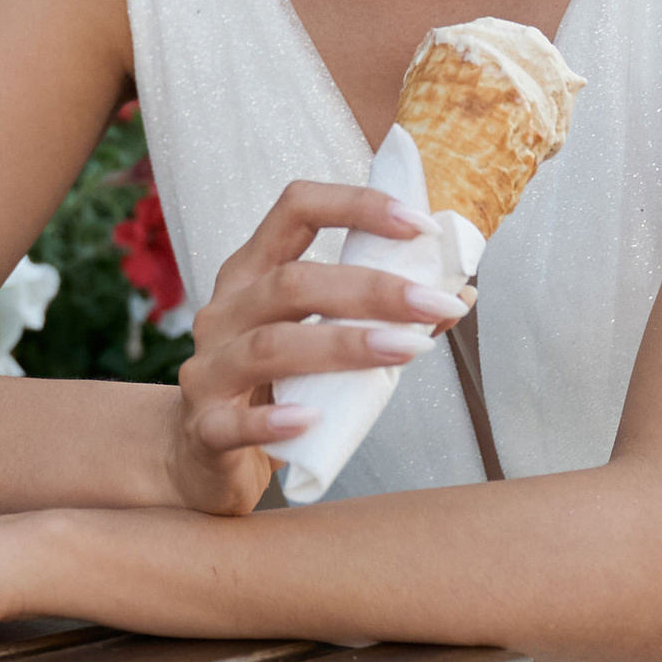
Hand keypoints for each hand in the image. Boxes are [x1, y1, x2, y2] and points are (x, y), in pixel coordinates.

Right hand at [167, 178, 459, 517]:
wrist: (202, 456)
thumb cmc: (274, 387)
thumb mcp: (321, 343)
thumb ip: (379, 317)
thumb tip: (459, 295)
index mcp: (253, 272)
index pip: (296, 209)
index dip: (357, 205)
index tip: (420, 225)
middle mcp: (225, 310)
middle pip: (292, 281)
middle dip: (371, 288)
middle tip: (435, 302)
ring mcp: (208, 369)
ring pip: (270, 346)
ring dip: (344, 345)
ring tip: (407, 351)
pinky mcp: (203, 429)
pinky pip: (233, 424)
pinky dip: (273, 422)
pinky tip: (312, 420)